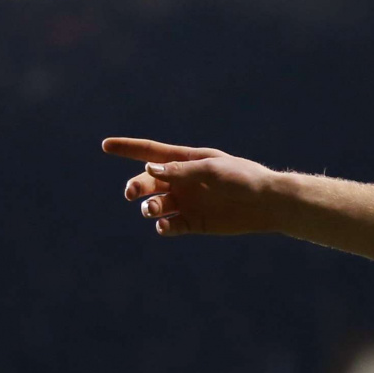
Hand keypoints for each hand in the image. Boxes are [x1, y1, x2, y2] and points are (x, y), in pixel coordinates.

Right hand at [103, 138, 278, 236]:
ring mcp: (187, 202)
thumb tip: (148, 168)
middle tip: (132, 194)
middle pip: (148, 182)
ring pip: (156, 205)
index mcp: (186, 161)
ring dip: (149, 207)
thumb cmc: (243, 179)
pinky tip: (164, 226)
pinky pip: (171, 225)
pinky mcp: (194, 223)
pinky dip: (164, 226)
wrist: (268, 204)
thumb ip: (181, 170)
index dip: (128, 149)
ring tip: (152, 210)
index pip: (151, 152)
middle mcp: (182, 181)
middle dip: (136, 186)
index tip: (105, 145)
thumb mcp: (212, 170)